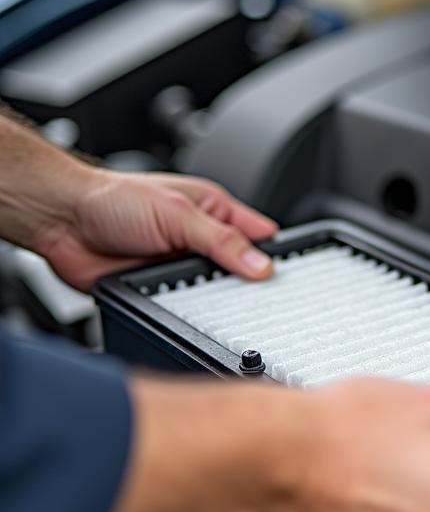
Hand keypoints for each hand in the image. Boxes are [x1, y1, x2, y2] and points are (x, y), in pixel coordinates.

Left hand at [38, 169, 278, 289]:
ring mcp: (178, 266)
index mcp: (213, 211)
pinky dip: (185, 312)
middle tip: (258, 298)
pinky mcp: (156, 290)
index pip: (259, 236)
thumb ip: (222, 241)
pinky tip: (186, 311)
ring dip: (213, 300)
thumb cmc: (111, 198)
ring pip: (212, 293)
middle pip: (239, 269)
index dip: (275, 255)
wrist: (60, 220)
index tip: (287, 276)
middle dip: (247, 284)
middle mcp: (199, 239)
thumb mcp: (179, 214)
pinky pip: (181, 309)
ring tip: (219, 304)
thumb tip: (261, 265)